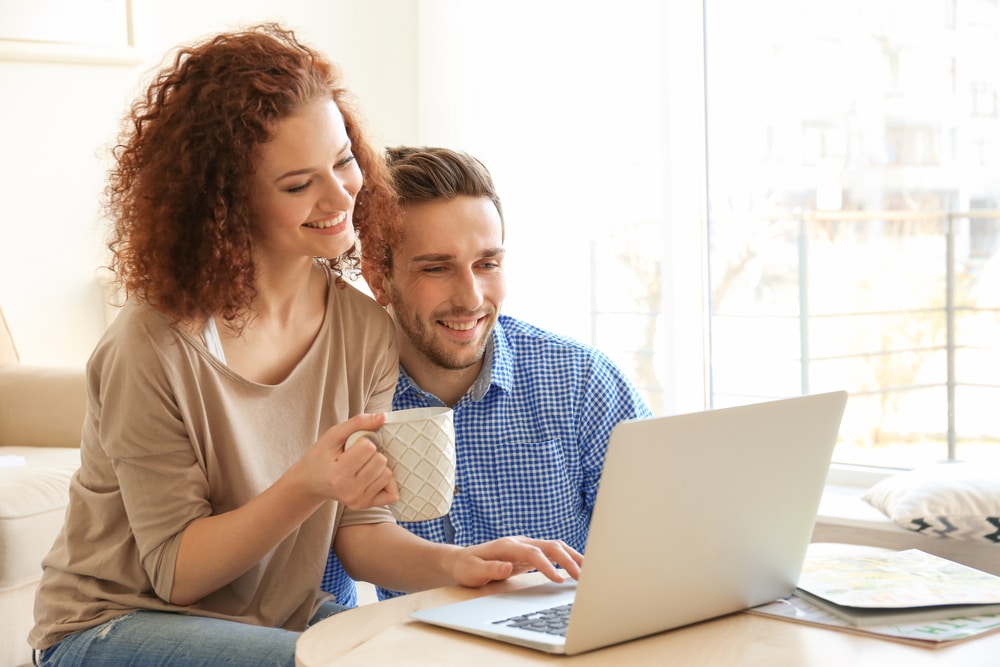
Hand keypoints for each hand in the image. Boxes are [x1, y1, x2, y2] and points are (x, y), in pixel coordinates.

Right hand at [296, 413, 398, 508]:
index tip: (351, 447)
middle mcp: (349, 491)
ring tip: (361, 467)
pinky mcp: (366, 505)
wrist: (310, 482)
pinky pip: (392, 493)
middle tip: (356, 457)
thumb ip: (357, 423)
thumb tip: (383, 416)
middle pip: (381, 461)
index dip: (363, 442)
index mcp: (338, 474)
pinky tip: (372, 477)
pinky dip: (386, 482)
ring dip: (378, 466)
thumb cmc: (321, 456)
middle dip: (372, 453)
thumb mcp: (333, 435)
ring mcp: (359, 501)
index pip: (368, 447)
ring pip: (388, 474)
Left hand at [451, 536, 583, 587]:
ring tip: (588, 571)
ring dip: (572, 557)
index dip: (547, 565)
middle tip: (582, 577)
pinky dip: (566, 559)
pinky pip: (552, 554)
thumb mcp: (473, 571)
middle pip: (550, 546)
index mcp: (508, 546)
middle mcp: (520, 542)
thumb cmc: (467, 567)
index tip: (557, 579)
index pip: (533, 553)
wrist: (462, 560)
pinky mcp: (529, 554)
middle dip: (568, 560)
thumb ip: (490, 569)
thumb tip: (508, 567)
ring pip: (555, 547)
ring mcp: (526, 546)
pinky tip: (577, 568)